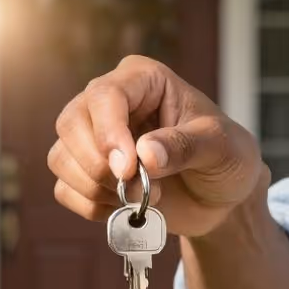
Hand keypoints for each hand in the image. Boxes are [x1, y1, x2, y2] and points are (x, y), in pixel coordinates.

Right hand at [49, 55, 265, 236]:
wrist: (223, 198)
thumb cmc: (227, 158)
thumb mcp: (222, 147)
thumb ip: (186, 146)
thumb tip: (145, 154)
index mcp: (142, 80)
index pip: (104, 95)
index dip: (108, 133)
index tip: (127, 169)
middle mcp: (109, 103)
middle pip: (71, 123)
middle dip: (100, 165)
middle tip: (141, 190)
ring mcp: (93, 138)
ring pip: (61, 158)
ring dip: (97, 189)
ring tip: (143, 199)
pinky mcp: (86, 172)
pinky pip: (64, 189)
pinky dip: (92, 206)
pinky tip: (125, 209)